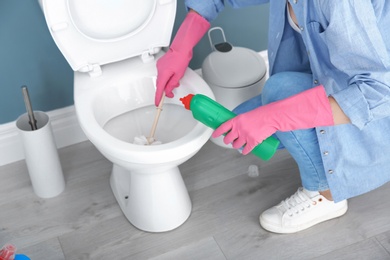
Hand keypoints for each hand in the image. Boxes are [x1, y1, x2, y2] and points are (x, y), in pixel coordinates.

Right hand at [155, 11, 209, 105]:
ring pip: (162, 79)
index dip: (158, 98)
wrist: (181, 48)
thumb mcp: (179, 75)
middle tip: (171, 94)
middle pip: (160, 84)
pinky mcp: (161, 64)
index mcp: (163, 74)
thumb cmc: (181, 58)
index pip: (159, 89)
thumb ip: (172, 84)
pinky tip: (173, 76)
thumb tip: (168, 91)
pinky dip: (167, 77)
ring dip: (167, 82)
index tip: (157, 103)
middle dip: (165, 90)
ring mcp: (159, 66)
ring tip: (175, 82)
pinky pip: (162, 73)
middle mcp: (159, 70)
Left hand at [212, 86, 334, 154]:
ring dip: (236, 146)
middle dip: (228, 141)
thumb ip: (240, 122)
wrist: (271, 117)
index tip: (214, 135)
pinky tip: (244, 151)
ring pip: (236, 145)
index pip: (222, 127)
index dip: (217, 132)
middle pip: (228, 139)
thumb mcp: (246, 115)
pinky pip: (245, 150)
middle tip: (230, 140)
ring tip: (238, 144)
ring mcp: (245, 136)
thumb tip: (236, 128)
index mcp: (236, 120)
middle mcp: (239, 129)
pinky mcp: (253, 142)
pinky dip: (244, 151)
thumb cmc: (261, 114)